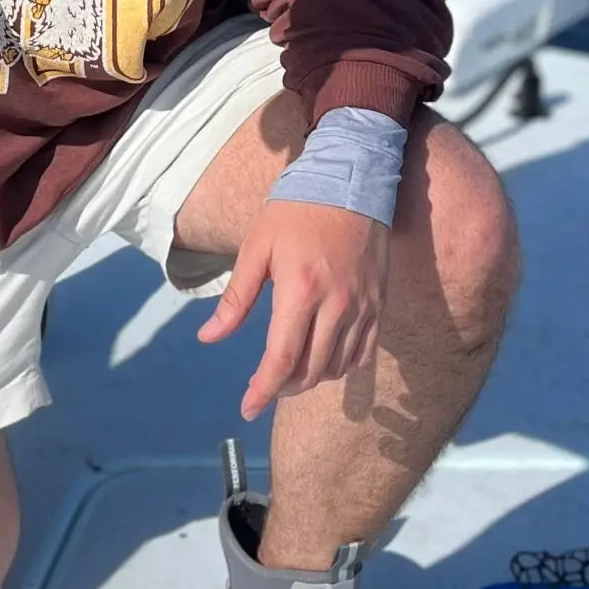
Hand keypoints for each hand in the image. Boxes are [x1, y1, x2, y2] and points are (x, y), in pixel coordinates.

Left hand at [199, 202, 390, 420]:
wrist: (352, 179)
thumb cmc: (296, 210)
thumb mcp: (256, 248)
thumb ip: (236, 299)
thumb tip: (209, 338)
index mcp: (300, 290)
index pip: (281, 359)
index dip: (262, 391)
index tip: (247, 409)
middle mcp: (336, 305)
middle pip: (310, 371)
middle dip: (283, 387)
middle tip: (264, 386)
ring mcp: (363, 306)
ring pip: (337, 367)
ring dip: (310, 377)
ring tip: (290, 369)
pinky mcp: (379, 303)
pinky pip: (362, 353)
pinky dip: (340, 365)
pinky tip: (323, 357)